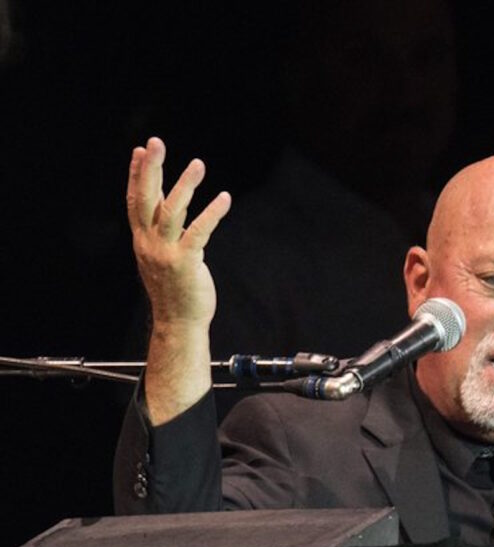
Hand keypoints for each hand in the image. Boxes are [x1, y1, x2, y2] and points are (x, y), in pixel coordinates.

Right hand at [126, 137, 229, 327]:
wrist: (179, 322)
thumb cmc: (175, 289)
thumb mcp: (162, 256)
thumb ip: (164, 232)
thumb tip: (171, 208)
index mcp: (142, 240)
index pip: (135, 201)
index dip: (137, 175)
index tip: (141, 150)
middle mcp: (149, 243)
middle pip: (145, 199)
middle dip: (150, 169)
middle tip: (155, 142)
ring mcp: (165, 253)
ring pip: (172, 211)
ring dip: (185, 185)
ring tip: (198, 164)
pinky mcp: (185, 262)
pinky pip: (199, 231)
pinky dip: (212, 213)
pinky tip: (225, 198)